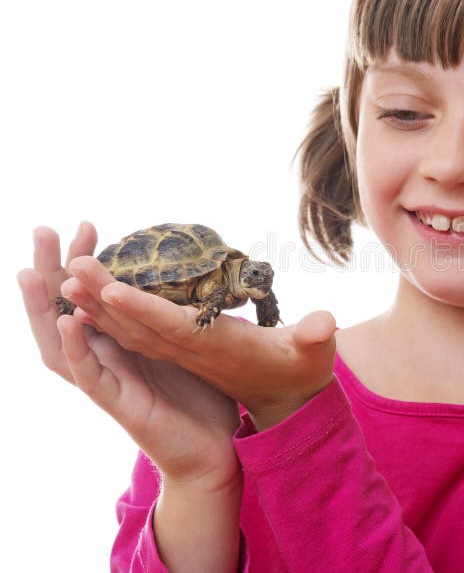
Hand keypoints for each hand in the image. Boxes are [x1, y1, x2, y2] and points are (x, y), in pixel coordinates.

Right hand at [18, 224, 241, 489]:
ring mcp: (108, 382)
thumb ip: (179, 314)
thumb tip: (194, 271)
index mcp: (123, 343)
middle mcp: (107, 359)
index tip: (88, 227)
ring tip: (34, 271)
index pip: (92, 297)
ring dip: (46, 308)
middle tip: (43, 231)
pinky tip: (70, 321)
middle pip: (65, 311)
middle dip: (52, 272)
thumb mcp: (190, 345)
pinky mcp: (118, 405)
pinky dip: (76, 348)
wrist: (214, 450)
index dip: (85, 263)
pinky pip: (89, 375)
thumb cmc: (203, 396)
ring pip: (63, 343)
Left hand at [61, 253, 337, 430]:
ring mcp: (183, 354)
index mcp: (219, 350)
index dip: (142, 308)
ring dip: (100, 305)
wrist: (287, 401)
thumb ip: (317, 338)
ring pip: (132, 329)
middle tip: (72, 263)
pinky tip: (96, 297)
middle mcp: (192, 353)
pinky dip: (114, 315)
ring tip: (69, 275)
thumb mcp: (315, 354)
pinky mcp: (182, 351)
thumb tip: (323, 324)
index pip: (174, 327)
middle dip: (104, 297)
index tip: (109, 289)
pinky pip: (138, 332)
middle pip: (140, 325)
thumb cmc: (302, 371)